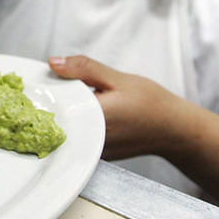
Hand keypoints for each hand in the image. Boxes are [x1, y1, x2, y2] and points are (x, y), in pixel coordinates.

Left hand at [48, 54, 182, 159]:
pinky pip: (78, 136)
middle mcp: (90, 139)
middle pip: (57, 118)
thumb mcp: (117, 78)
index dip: (46, 90)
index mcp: (92, 118)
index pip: (55, 103)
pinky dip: (77, 122)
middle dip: (55, 101)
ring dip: (67, 112)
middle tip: (58, 84)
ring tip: (75, 96)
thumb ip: (83, 69)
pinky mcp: (97, 156)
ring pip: (67, 128)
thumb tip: (52, 63)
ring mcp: (93, 151)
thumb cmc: (151, 103)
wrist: (174, 129)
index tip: (44, 79)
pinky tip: (86, 111)